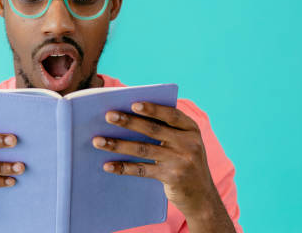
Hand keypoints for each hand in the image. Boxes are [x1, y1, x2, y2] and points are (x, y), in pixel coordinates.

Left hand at [91, 102, 218, 219]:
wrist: (203, 197)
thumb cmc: (185, 161)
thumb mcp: (184, 142)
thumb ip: (166, 129)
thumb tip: (128, 115)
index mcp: (191, 129)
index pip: (171, 115)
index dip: (152, 108)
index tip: (133, 103)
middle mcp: (189, 143)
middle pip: (153, 130)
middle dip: (129, 122)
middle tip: (108, 116)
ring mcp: (181, 161)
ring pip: (143, 149)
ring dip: (118, 144)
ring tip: (98, 141)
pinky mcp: (172, 177)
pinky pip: (143, 170)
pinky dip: (123, 167)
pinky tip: (107, 165)